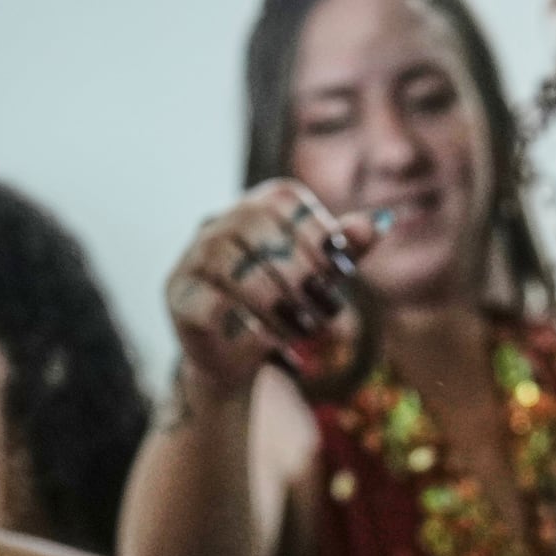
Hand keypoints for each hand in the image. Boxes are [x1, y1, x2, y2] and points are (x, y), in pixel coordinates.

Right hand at [164, 180, 379, 398]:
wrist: (240, 357)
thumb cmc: (284, 307)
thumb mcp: (321, 277)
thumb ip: (345, 250)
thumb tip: (377, 223)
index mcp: (252, 208)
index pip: (282, 199)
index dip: (315, 230)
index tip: (341, 269)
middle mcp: (216, 225)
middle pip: (254, 225)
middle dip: (298, 270)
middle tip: (326, 308)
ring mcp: (191, 260)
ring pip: (230, 264)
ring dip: (275, 301)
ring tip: (303, 329)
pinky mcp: (178, 299)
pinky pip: (212, 306)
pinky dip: (249, 328)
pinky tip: (272, 346)